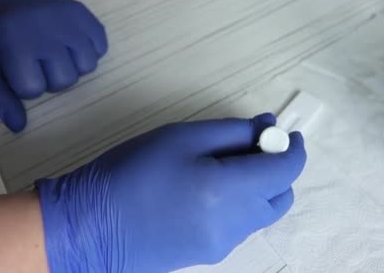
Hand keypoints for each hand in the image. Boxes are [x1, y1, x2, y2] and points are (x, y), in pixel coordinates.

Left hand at [0, 0, 107, 132]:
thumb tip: (18, 127)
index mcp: (17, 45)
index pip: (33, 89)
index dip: (25, 85)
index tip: (18, 68)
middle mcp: (49, 34)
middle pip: (64, 81)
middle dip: (52, 78)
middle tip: (39, 61)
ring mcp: (72, 24)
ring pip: (87, 67)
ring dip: (73, 66)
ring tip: (58, 53)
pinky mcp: (88, 17)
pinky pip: (101, 49)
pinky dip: (90, 51)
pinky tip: (72, 43)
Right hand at [36, 114, 306, 272]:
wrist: (91, 227)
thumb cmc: (132, 172)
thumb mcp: (182, 138)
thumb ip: (232, 132)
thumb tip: (267, 129)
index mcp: (229, 191)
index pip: (285, 171)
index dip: (293, 149)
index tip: (288, 133)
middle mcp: (236, 224)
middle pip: (281, 196)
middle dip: (278, 169)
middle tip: (254, 146)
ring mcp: (224, 244)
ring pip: (263, 212)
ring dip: (261, 186)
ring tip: (227, 165)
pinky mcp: (211, 255)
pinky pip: (242, 226)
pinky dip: (243, 203)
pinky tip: (212, 189)